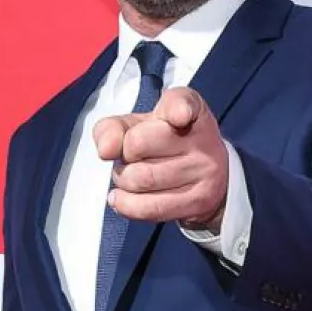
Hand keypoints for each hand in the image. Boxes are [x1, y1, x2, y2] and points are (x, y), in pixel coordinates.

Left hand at [93, 87, 228, 232]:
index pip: (182, 103)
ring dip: (123, 180)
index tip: (178, 116)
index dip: (178, 109)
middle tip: (129, 157)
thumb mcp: (137, 125)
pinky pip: (152, 207)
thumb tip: (106, 150)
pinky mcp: (199, 200)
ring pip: (142, 179)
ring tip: (128, 177)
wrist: (205, 175)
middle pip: (138, 143)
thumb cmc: (164, 142)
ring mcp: (204, 170)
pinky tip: (121, 198)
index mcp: (189, 107)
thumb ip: (112, 129)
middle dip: (123, 154)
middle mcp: (202, 137)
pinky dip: (126, 205)